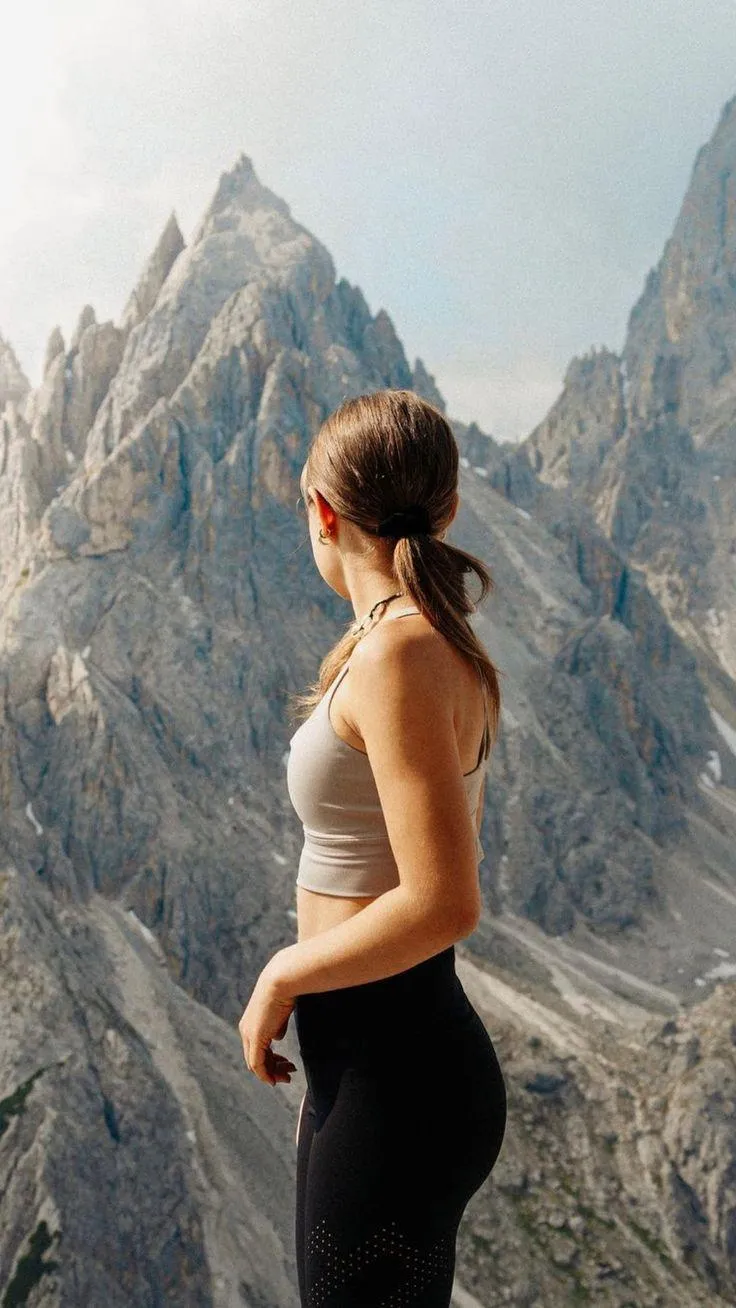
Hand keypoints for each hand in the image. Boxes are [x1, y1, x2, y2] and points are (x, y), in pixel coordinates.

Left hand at [238, 966, 297, 1085]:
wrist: (280, 981)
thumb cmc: (284, 990)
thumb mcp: (279, 1011)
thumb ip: (276, 1025)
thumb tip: (277, 1038)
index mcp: (250, 1023)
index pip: (257, 1049)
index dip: (272, 1060)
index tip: (288, 1064)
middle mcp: (246, 1030)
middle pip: (256, 1060)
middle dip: (274, 1068)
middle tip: (289, 1074)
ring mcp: (249, 1035)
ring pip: (257, 1064)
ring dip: (273, 1073)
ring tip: (288, 1077)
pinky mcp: (255, 1038)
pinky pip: (258, 1064)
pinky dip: (266, 1075)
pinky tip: (276, 1080)